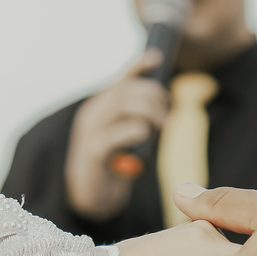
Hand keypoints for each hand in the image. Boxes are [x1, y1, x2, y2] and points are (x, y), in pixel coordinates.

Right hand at [64, 51, 169, 219]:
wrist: (90, 196)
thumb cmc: (113, 162)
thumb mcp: (124, 135)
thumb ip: (136, 117)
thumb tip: (162, 101)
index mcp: (100, 106)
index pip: (121, 78)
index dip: (139, 65)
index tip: (157, 58)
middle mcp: (92, 114)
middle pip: (126, 90)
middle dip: (154, 97)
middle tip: (167, 116)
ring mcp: (89, 132)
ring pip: (123, 105)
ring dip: (149, 113)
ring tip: (161, 130)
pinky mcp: (91, 153)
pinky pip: (118, 133)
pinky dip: (136, 133)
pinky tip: (143, 142)